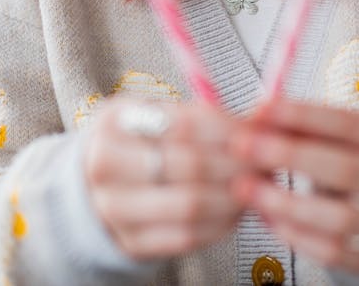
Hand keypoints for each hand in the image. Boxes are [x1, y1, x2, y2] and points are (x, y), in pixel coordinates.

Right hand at [83, 98, 245, 258]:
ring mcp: (114, 208)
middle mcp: (106, 165)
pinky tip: (236, 211)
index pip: (185, 124)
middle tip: (266, 162)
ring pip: (191, 205)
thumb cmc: (137, 144)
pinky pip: (187, 238)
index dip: (230, 129)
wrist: (92, 187)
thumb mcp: (154, 116)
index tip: (257, 132)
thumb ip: (198, 116)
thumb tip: (257, 123)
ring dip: (235, 197)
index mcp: (114, 122)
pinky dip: (221, 225)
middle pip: (191, 165)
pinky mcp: (130, 243)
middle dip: (239, 165)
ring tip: (257, 187)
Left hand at [230, 100, 358, 277]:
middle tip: (242, 145)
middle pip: (348, 170)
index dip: (304, 115)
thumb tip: (261, 114)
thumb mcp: (351, 139)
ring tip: (246, 187)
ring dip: (286, 202)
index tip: (262, 109)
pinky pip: (334, 252)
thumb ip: (313, 128)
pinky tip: (267, 216)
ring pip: (341, 218)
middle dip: (289, 155)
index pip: (351, 124)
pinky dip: (295, 233)